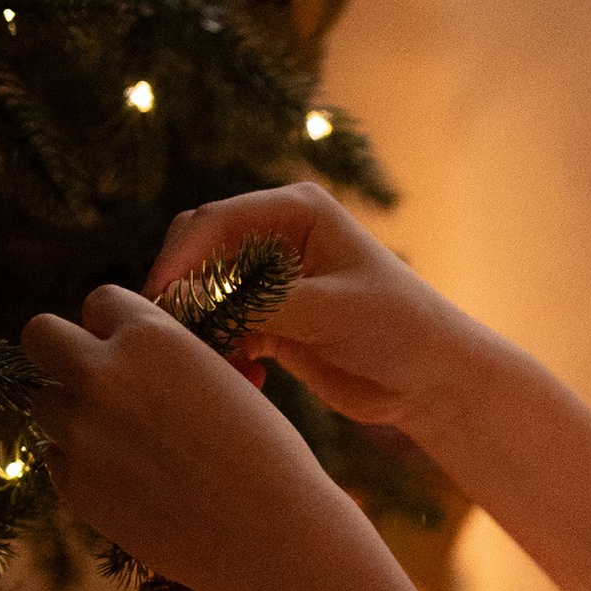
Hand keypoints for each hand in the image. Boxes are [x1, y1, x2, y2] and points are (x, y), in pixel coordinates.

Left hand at [26, 284, 325, 590]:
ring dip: (75, 413)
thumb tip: (127, 355)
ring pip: (45, 403)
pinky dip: (83, 464)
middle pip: (40, 335)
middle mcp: (103, 376)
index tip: (129, 350)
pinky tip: (130, 480)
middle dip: (61, 351)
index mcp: (149, 337)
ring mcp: (81, 433)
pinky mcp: (75, 487)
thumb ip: (167, 358)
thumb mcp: (222, 379)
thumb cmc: (265, 455)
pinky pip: (57, 459)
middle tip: (90, 377)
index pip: (98, 302)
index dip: (114, 326)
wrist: (269, 536)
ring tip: (126, 441)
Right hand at [140, 179, 502, 441]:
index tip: (160, 298)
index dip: (181, 257)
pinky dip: (224, 354)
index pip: (216, 220)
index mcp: (295, 210)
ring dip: (204, 331)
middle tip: (177, 338)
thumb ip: (265, 303)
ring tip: (227, 366)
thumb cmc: (397, 328)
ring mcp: (270, 280)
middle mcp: (276, 237)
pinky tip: (252, 380)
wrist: (430, 379)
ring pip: (205, 296)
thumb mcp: (330, 310)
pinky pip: (222, 331)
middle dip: (184, 294)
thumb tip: (202, 307)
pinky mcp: (270, 321)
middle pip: (199, 253)